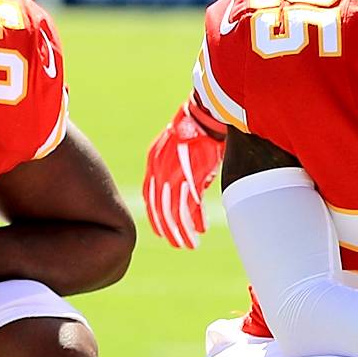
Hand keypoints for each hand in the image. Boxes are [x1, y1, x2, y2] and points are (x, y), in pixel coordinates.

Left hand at [141, 99, 227, 251]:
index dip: (155, 216)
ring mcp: (177, 171)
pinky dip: (195, 218)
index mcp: (155, 163)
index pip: (150, 196)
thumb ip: (181, 176)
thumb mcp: (181, 154)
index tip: (161, 232)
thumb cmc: (198, 132)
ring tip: (187, 244)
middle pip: (160, 207)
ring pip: (174, 209)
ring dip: (181, 229)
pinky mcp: (194, 172)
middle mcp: (161, 169)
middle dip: (168, 229)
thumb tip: (191, 201)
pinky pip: (191, 202)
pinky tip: (199, 229)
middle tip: (177, 245)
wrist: (207, 111)